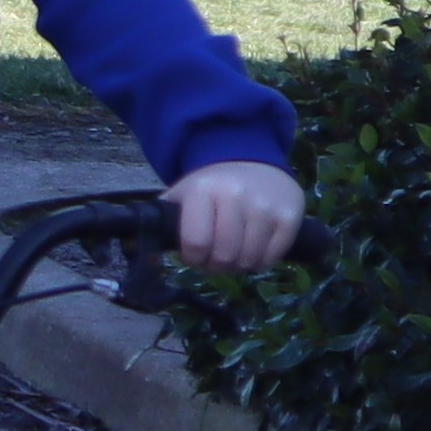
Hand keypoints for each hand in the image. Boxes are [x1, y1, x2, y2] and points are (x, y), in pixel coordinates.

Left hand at [167, 158, 303, 276]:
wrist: (254, 163)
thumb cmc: (211, 187)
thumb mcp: (182, 194)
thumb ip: (165, 219)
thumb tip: (141, 246)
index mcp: (203, 191)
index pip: (196, 243)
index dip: (193, 259)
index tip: (194, 257)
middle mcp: (236, 196)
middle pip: (224, 256)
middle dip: (215, 266)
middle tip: (214, 260)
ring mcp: (265, 206)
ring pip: (249, 259)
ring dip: (238, 266)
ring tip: (232, 254)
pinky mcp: (289, 215)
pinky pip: (272, 257)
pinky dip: (260, 262)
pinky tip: (253, 250)